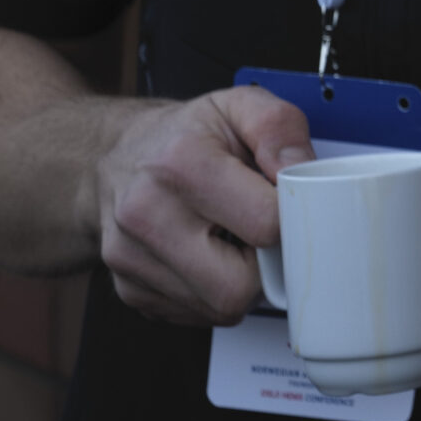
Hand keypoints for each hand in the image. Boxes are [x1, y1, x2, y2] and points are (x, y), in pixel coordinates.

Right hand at [91, 88, 312, 324]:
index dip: (293, 218)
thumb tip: (302, 169)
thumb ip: (280, 127)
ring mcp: (131, 260)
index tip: (290, 206)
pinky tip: (212, 257)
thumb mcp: (239, 104)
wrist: (118, 157)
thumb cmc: (186, 135)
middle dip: (269, 266)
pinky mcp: (129, 291)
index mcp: (181, 164)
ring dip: (244, 282)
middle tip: (268, 234)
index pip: (265, 223)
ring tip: (239, 241)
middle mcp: (146, 215)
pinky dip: (216, 293)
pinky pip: (197, 315)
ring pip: (219, 308)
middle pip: (238, 285)